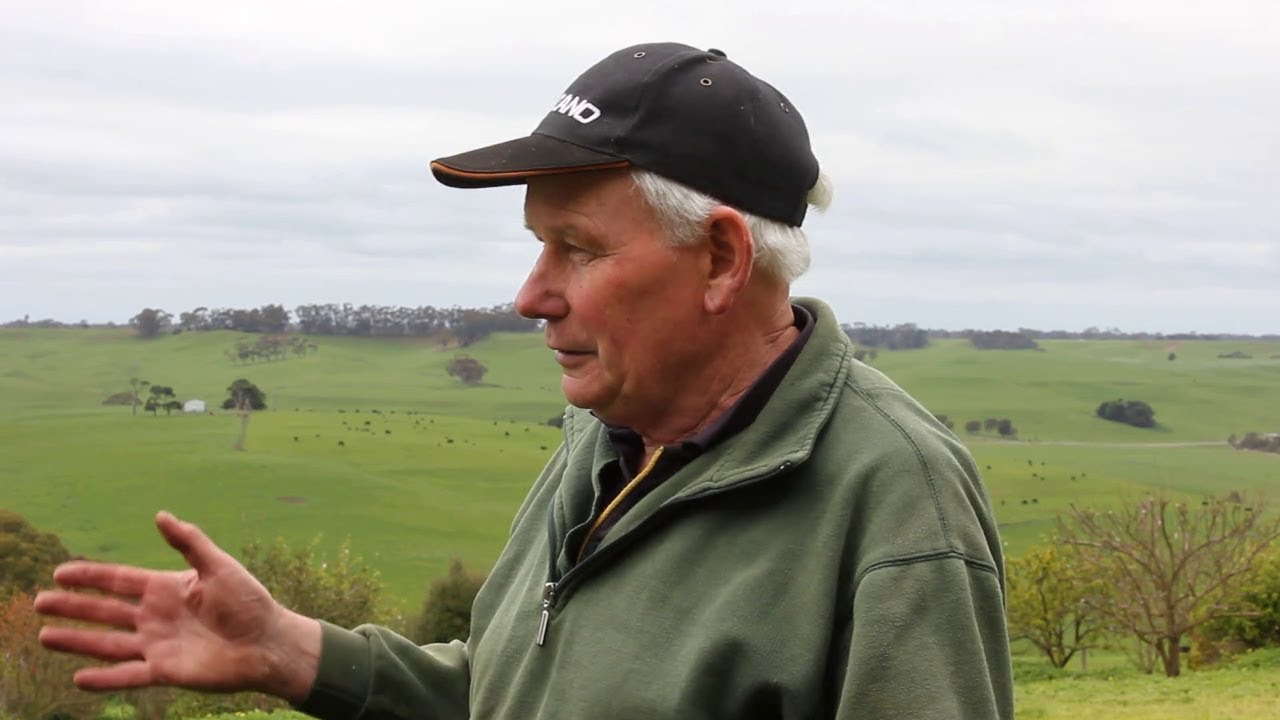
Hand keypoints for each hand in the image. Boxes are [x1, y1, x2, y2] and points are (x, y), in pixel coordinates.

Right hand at [34, 511, 320, 701]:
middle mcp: (156, 617)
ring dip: (77, 641)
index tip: (60, 573)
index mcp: (166, 588)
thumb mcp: (219, 567)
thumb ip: (189, 543)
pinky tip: (78, 679)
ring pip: (108, 644)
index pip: (119, 581)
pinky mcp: (165, 671)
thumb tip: (160, 515)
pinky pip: (128, 675)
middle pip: (105, 611)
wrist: (268, 642)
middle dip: (73, 607)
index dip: (90, 577)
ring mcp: (158, 645)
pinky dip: (105, 679)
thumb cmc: (250, 602)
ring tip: (45, 636)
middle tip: (38, 602)